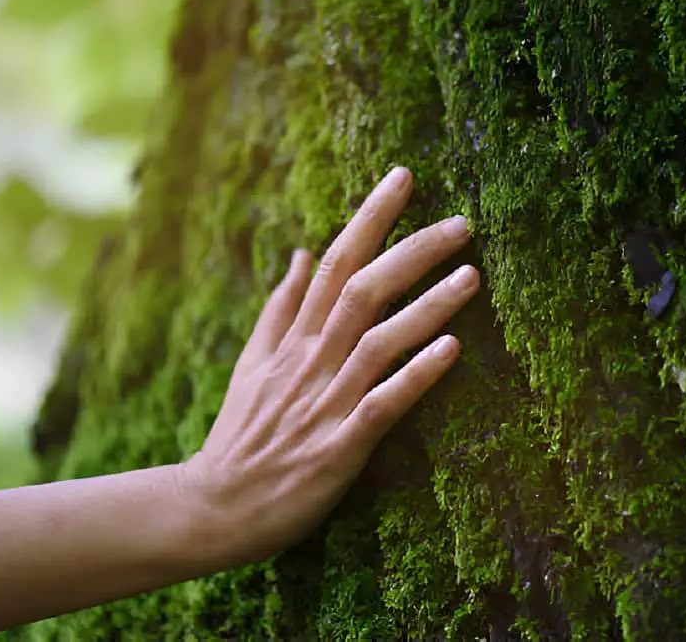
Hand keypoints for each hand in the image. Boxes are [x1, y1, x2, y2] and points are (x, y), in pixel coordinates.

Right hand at [176, 167, 477, 569]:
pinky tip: (452, 351)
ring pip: (378, 341)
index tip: (404, 178)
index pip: (335, 261)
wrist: (214, 507)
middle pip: (363, 290)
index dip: (371, 218)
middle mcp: (311, 361)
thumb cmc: (242, 434)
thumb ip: (280, 307)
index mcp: (294, 338)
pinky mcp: (339, 447)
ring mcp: (325, 402)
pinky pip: (382, 405)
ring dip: (426, 306)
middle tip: (461, 223)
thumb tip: (300, 252)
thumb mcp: (252, 362)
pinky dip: (415, 376)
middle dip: (412, 251)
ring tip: (472, 275)